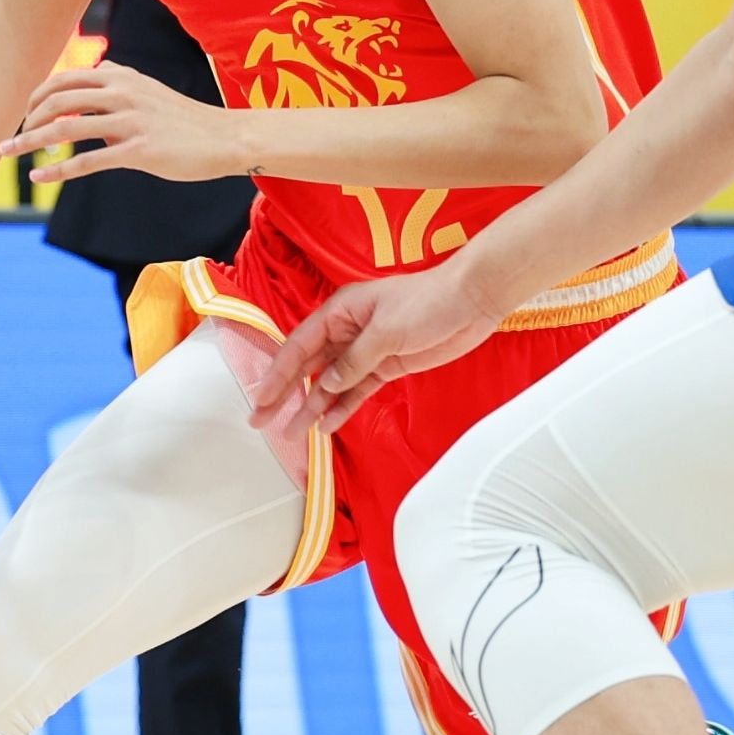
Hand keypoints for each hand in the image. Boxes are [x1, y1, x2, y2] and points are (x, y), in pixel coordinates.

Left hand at [3, 64, 241, 183]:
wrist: (224, 138)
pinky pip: (88, 160)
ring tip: (9, 152)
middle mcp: (122, 92)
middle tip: (12, 138)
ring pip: (67, 128)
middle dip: (28, 119)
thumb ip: (119, 81)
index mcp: (121, 75)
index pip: (65, 79)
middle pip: (59, 100)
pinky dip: (58, 170)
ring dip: (31, 141)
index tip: (24, 115)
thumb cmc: (184, 119)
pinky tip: (39, 178)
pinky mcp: (139, 150)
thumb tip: (95, 75)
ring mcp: (131, 120)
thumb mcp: (148, 89)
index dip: (37, 97)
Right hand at [250, 258, 505, 435]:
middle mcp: (347, 331)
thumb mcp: (386, 329)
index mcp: (340, 312)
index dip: (277, 375)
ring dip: (312, 407)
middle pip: (308, 367)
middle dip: (284, 395)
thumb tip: (329, 384)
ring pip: (331, 383)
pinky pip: (357, 390)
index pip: (298, 346)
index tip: (262, 400)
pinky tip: (327, 425)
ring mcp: (366, 351)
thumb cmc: (429, 301)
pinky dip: (342, 407)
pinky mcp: (386, 366)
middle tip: (262, 422)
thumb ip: (354, 360)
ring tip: (293, 433)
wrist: (472, 301)